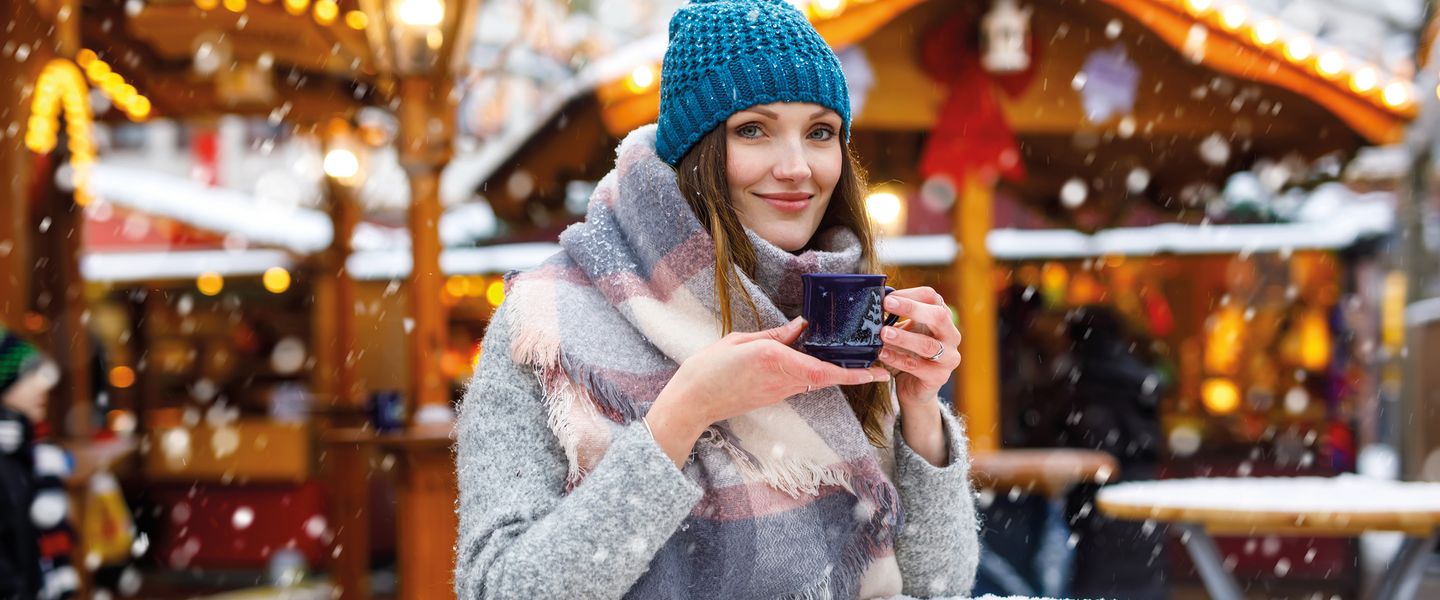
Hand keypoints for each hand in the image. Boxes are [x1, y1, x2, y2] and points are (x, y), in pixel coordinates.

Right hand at [646, 317, 889, 466]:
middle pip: (827, 377)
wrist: (693, 401)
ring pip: (816, 380)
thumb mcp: (741, 340)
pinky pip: (802, 383)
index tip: (877, 372)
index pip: (824, 369)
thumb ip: (776, 335)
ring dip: (837, 371)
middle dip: (854, 372)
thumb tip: (802, 326)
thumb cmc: (710, 368)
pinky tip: (821, 360)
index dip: (854, 372)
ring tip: (857, 358)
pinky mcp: (774, 396)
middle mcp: (783, 378)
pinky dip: (816, 372)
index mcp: (775, 359)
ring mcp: (779, 391)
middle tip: (880, 365)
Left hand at [878, 287, 959, 465]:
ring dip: (904, 337)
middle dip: (912, 308)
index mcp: (942, 318)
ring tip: (883, 333)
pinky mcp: (939, 377)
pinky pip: (917, 366)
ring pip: (928, 345)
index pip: (932, 297)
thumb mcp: (902, 331)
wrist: (913, 388)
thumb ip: (894, 317)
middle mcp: (951, 335)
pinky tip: (882, 354)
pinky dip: (897, 359)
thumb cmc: (907, 353)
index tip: (888, 297)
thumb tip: (872, 300)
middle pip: (938, 316)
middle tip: (888, 304)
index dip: (911, 294)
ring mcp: (949, 357)